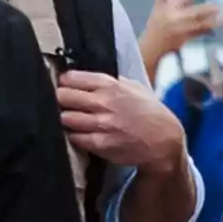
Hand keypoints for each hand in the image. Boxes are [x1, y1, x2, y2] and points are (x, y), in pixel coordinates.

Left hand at [56, 70, 185, 174]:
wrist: (164, 140)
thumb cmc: (148, 111)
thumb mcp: (133, 87)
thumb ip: (109, 82)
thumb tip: (82, 78)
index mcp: (111, 85)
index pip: (72, 78)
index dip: (63, 82)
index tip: (61, 85)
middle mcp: (104, 102)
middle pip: (64, 96)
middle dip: (58, 98)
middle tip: (59, 101)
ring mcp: (102, 124)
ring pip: (66, 118)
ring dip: (63, 117)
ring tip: (66, 117)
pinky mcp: (101, 144)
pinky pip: (75, 137)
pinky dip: (72, 134)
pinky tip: (76, 132)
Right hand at [140, 0, 219, 56]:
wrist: (152, 45)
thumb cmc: (155, 25)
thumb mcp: (156, 9)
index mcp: (170, 8)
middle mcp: (176, 17)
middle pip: (195, 11)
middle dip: (208, 9)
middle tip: (219, 6)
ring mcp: (181, 29)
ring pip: (199, 24)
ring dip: (211, 21)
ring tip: (222, 19)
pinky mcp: (185, 39)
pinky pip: (198, 34)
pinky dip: (206, 31)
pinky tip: (213, 29)